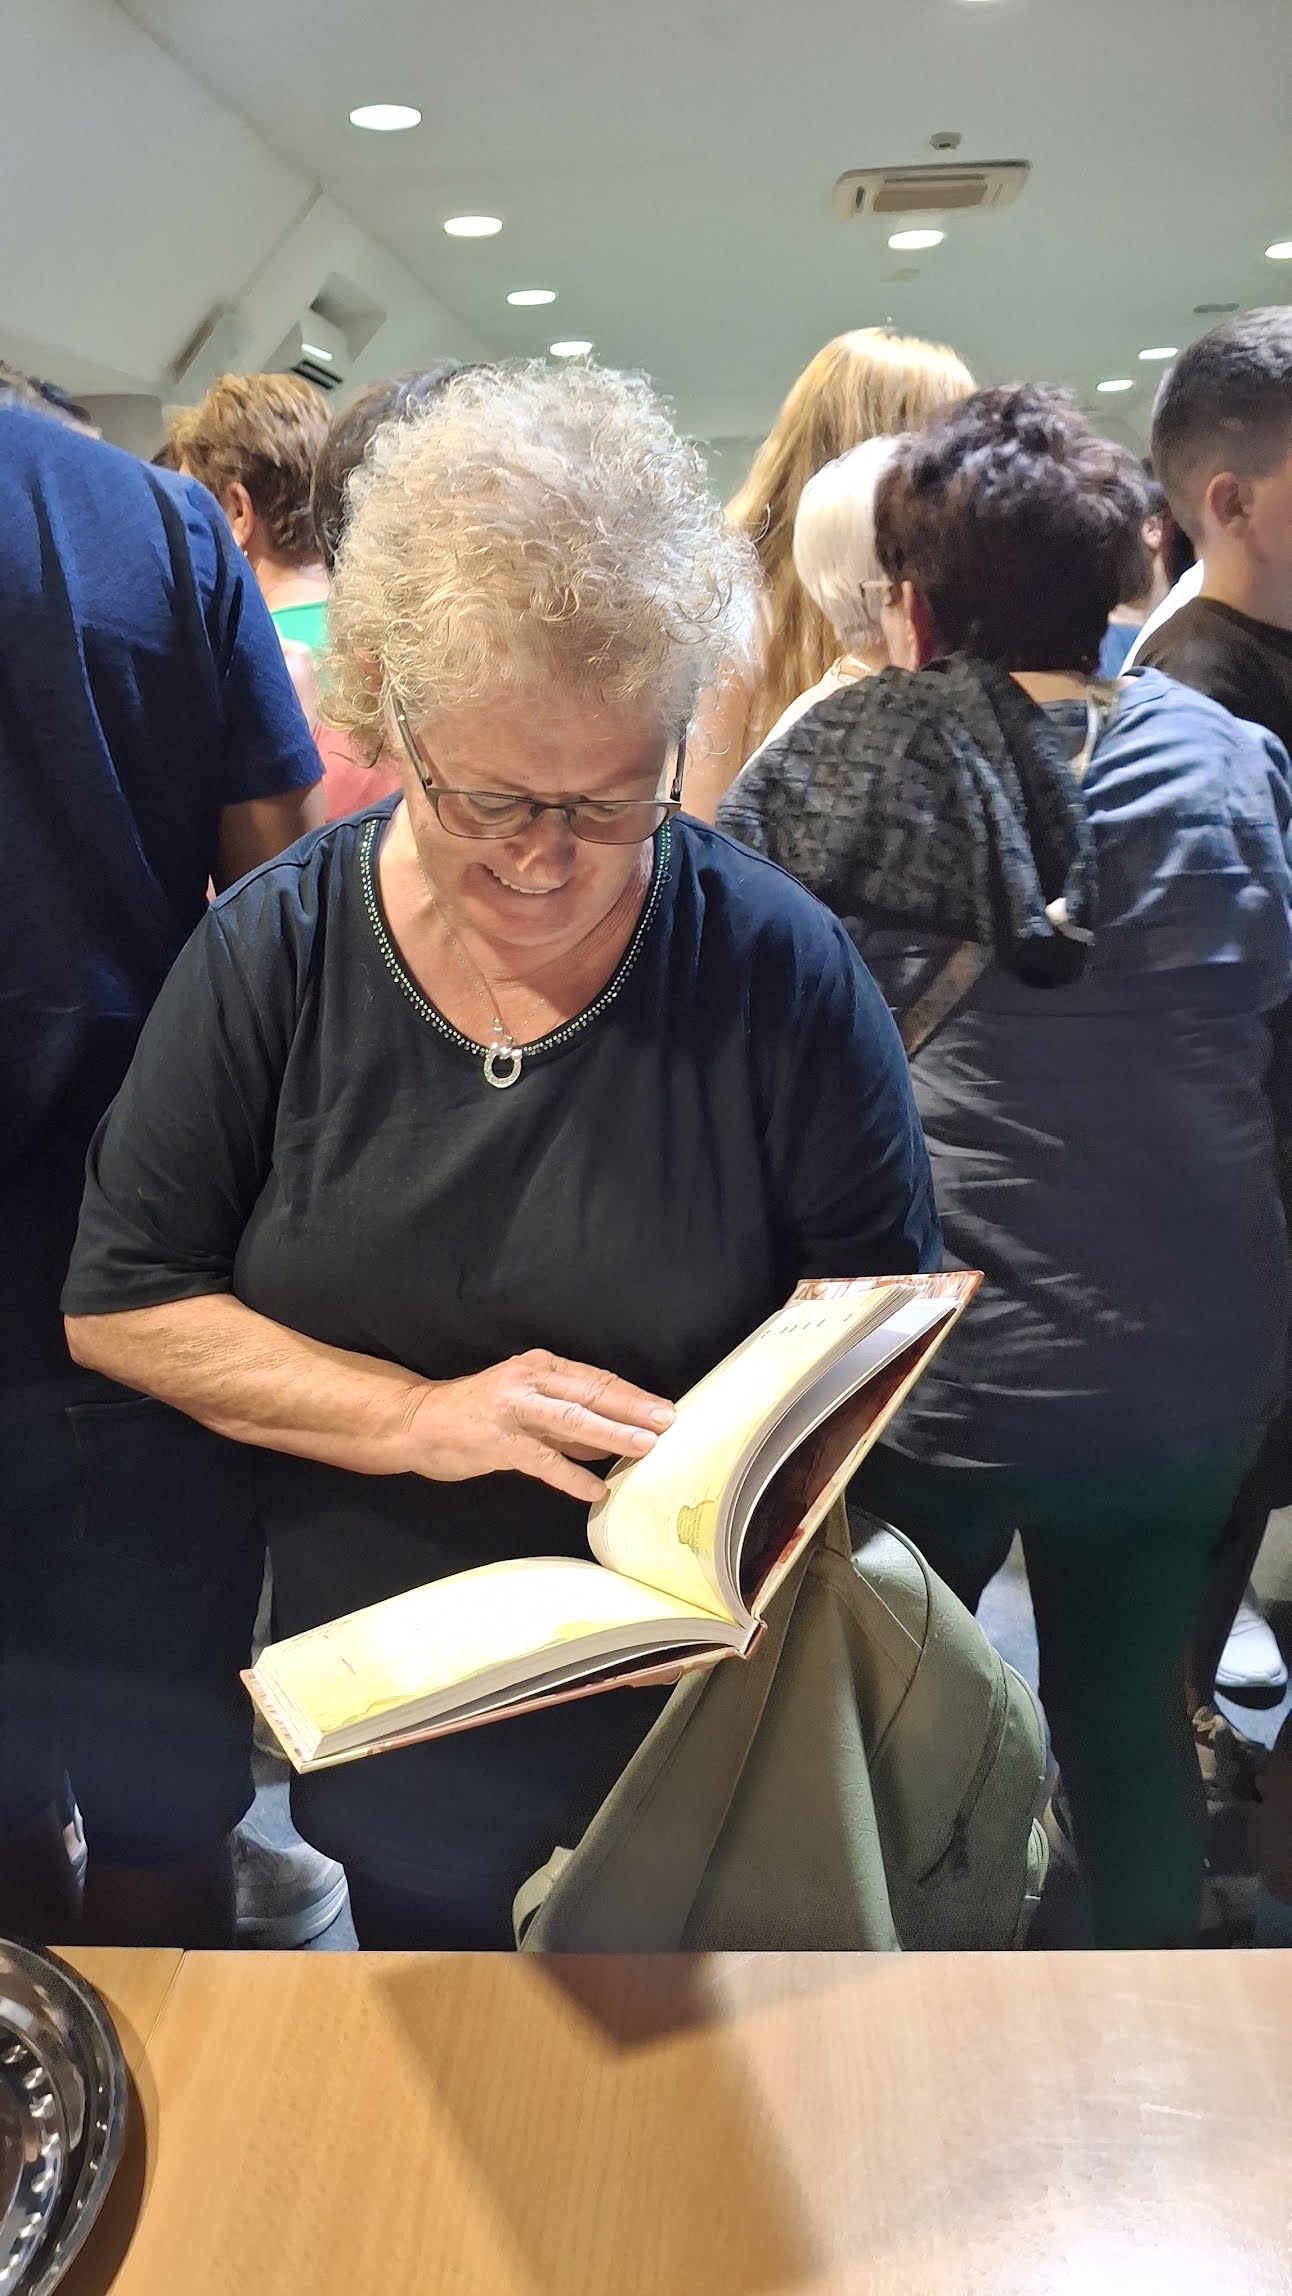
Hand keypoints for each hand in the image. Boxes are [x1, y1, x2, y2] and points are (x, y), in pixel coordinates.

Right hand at [397, 1350, 675, 1502]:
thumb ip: (565, 1420)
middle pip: (591, 1394)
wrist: (418, 1421)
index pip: (595, 1379)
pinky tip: (595, 1490)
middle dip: (632, 1410)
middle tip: (666, 1424)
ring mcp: (513, 1410)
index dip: (632, 1395)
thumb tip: (614, 1438)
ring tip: (643, 1449)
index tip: (664, 1410)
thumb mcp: (525, 1404)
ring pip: (573, 1420)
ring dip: (611, 1435)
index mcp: (539, 1367)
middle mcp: (529, 1380)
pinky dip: (572, 1476)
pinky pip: (543, 1461)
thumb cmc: (477, 1413)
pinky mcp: (498, 1442)